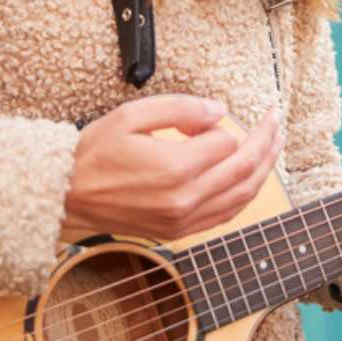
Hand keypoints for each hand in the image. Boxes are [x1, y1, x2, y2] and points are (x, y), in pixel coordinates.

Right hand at [63, 96, 283, 240]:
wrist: (65, 196)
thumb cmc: (94, 153)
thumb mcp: (131, 115)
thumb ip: (180, 109)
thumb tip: (219, 111)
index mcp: (174, 168)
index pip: (225, 142)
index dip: (223, 124)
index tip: (210, 117)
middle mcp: (184, 199)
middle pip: (244, 169)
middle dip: (266, 142)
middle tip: (275, 120)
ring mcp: (183, 219)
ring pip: (242, 195)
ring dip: (265, 169)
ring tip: (276, 145)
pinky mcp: (179, 231)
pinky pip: (225, 215)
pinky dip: (245, 195)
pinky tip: (252, 178)